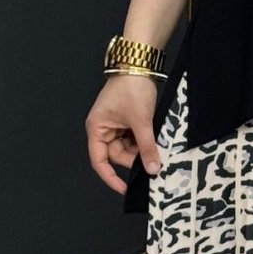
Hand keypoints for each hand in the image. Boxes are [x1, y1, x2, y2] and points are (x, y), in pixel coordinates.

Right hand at [85, 74, 161, 195]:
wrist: (140, 65)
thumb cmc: (131, 88)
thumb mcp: (141, 121)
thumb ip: (147, 147)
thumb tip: (153, 168)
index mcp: (97, 129)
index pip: (99, 161)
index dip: (111, 177)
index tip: (124, 188)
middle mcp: (103, 128)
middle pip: (117, 155)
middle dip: (134, 159)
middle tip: (153, 161)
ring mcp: (115, 124)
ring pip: (127, 147)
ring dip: (140, 149)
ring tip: (155, 148)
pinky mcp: (126, 119)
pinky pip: (133, 137)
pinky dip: (143, 140)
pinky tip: (154, 140)